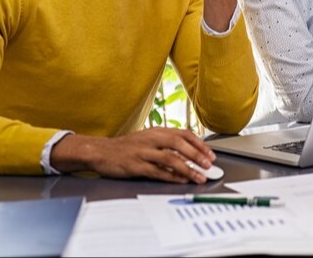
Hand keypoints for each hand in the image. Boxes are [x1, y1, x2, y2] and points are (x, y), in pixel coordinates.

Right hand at [50, 127, 216, 183]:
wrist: (101, 151)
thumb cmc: (127, 147)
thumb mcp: (148, 139)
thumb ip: (166, 144)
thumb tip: (189, 153)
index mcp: (157, 131)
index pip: (183, 134)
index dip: (199, 144)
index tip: (210, 154)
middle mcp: (152, 139)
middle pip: (180, 144)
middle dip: (197, 155)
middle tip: (209, 165)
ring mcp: (144, 152)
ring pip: (171, 159)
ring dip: (188, 168)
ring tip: (199, 177)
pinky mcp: (136, 165)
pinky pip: (157, 171)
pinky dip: (171, 176)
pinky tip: (180, 180)